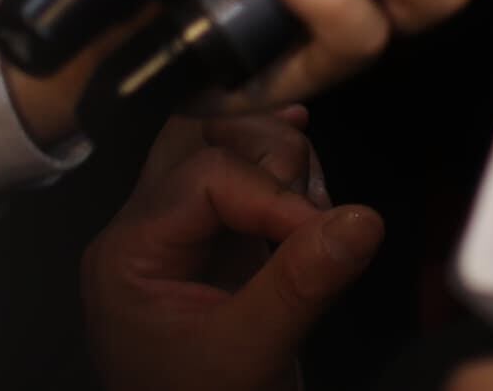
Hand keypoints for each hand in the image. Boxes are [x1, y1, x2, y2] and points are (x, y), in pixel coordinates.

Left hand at [80, 112, 380, 390]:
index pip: (205, 174)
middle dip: (270, 156)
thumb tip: (364, 219)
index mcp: (129, 253)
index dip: (274, 191)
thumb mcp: (251, 355)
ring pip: (222, 145)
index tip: (324, 230)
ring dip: (280, 164)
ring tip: (315, 221)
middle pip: (200, 136)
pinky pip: (240, 178)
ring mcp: (175, 234)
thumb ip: (300, 284)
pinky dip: (278, 172)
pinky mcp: (211, 245)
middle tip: (314, 213)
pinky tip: (308, 165)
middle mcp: (141, 230)